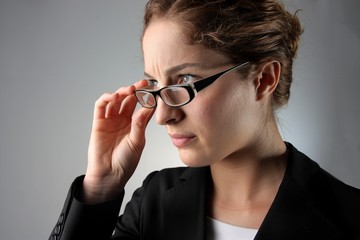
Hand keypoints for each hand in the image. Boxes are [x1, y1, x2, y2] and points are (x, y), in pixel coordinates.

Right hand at [83, 80, 153, 203]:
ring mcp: (110, 120)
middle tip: (143, 84)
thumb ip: (141, 123)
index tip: (155, 89)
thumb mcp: (137, 141)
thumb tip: (149, 106)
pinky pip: (100, 106)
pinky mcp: (98, 122)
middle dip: (136, 90)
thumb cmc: (125, 161)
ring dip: (122, 92)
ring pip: (116, 100)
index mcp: (135, 124)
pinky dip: (106, 98)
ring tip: (130, 90)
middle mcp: (123, 120)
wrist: (110, 175)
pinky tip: (114, 97)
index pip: (142, 105)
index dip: (147, 97)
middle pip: (129, 99)